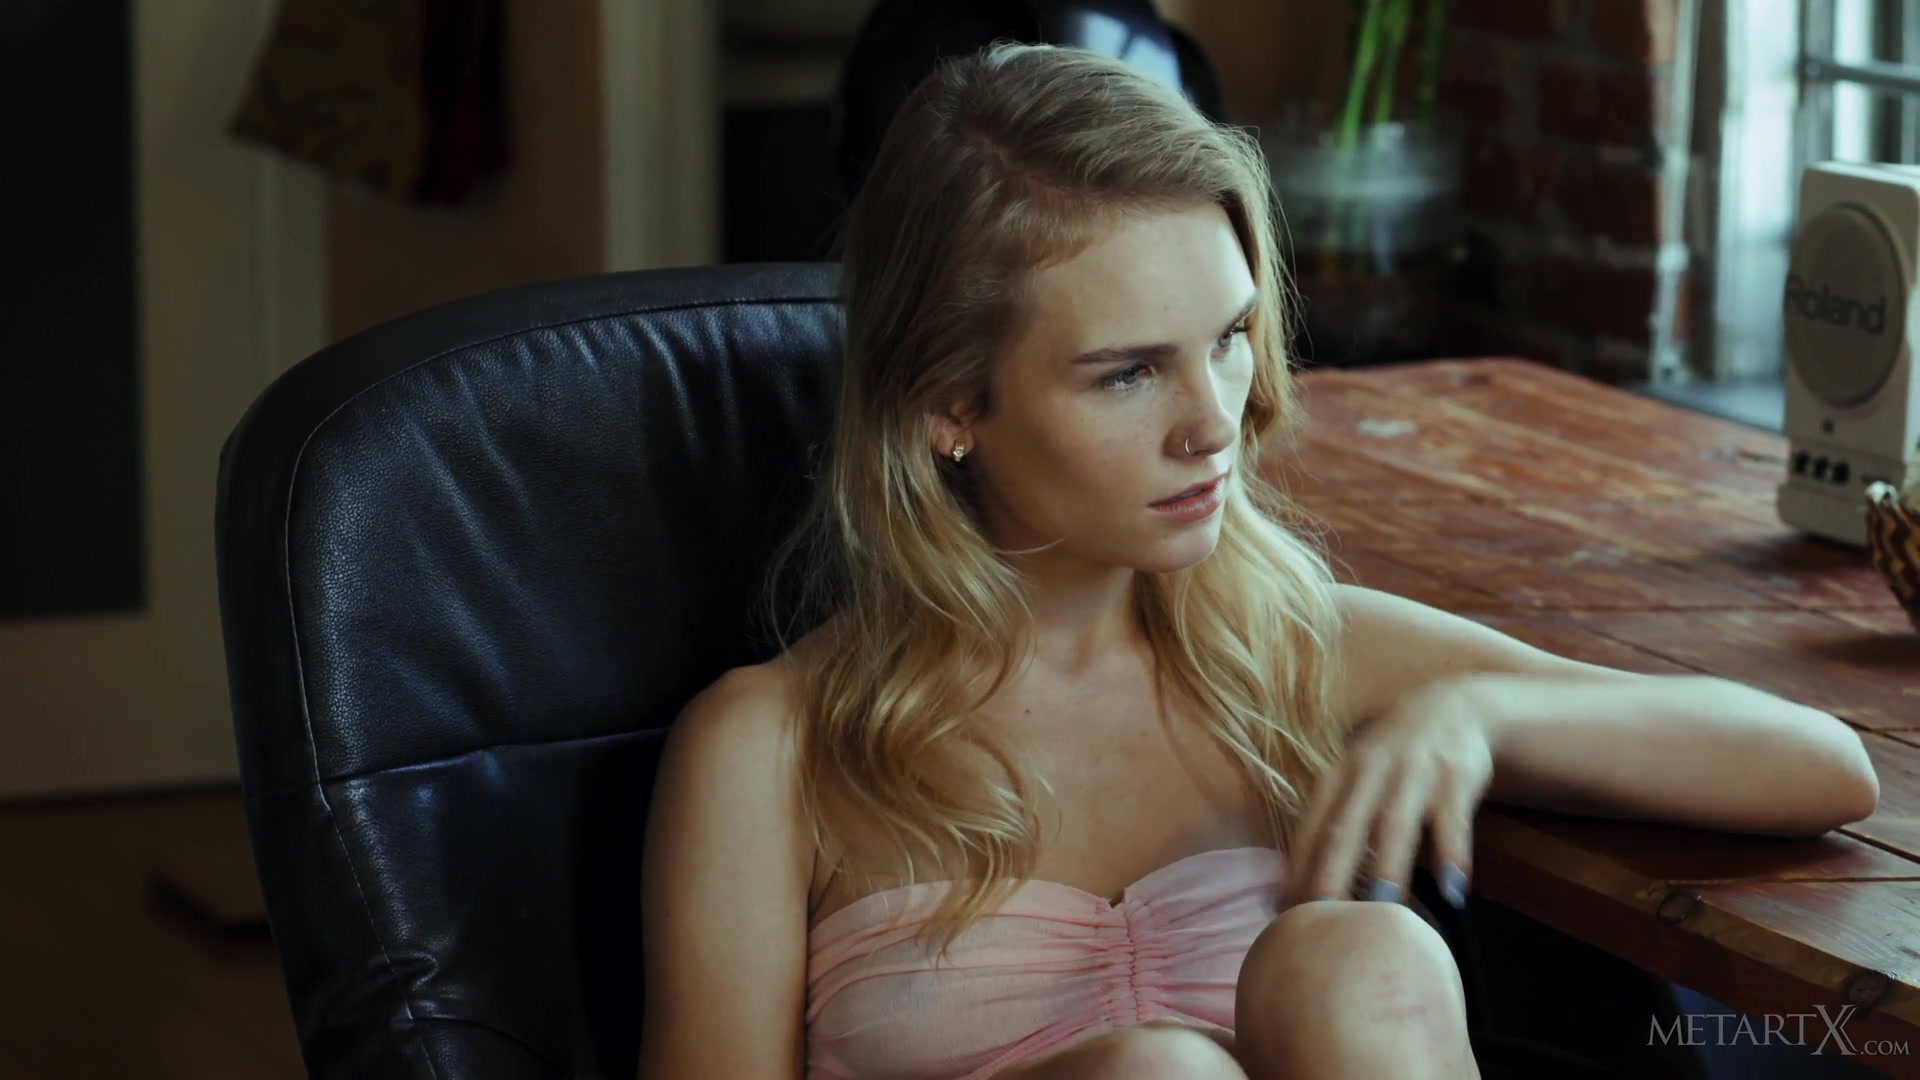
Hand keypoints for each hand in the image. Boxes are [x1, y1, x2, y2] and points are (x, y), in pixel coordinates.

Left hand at [1283, 677, 1493, 909]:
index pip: (1310, 829)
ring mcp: (1412, 773)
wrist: (1448, 708)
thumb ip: (1329, 829)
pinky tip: (1455, 889)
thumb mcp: (1352, 782)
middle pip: (1346, 827)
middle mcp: (1368, 772)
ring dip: (1389, 862)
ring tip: (1385, 902)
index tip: (1287, 915)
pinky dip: (1453, 852)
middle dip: (1332, 869)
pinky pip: (1453, 818)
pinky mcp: (1455, 777)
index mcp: (1336, 777)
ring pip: (1396, 823)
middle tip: (1322, 913)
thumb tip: (1290, 891)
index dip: (1297, 871)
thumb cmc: (1388, 764)